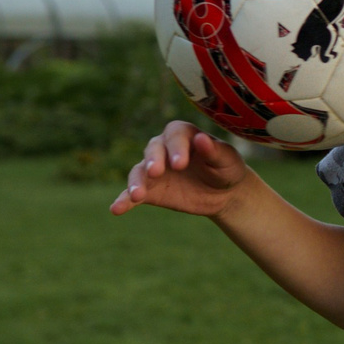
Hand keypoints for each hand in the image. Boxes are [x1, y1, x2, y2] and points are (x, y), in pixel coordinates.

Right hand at [111, 120, 257, 216]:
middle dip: (153, 160)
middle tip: (156, 172)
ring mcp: (154, 170)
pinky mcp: (150, 190)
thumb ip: (215, 150)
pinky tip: (116, 209)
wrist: (224, 192)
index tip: (180, 164)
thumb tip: (201, 139)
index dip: (176, 148)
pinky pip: (132, 195)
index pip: (175, 135)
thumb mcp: (228, 160)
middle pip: (153, 150)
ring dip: (136, 182)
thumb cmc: (227, 168)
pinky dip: (123, 201)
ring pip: (139, 172)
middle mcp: (164, 148)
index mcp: (184, 134)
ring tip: (136, 195)